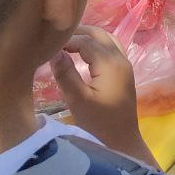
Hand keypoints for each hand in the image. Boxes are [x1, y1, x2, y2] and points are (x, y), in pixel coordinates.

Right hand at [51, 25, 151, 161]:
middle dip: (79, 33)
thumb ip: (66, 74)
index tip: (48, 44)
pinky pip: (111, 48)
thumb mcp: (78, 100)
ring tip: (68, 42)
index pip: (86, 41)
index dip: (67, 40)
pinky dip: (97, 44)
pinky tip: (83, 53)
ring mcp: (125, 64)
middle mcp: (120, 58)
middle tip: (57, 38)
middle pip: (99, 34)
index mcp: (110, 63)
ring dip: (89, 37)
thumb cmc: (98, 124)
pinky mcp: (124, 72)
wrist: (122, 142)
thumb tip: (55, 52)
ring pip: (107, 39)